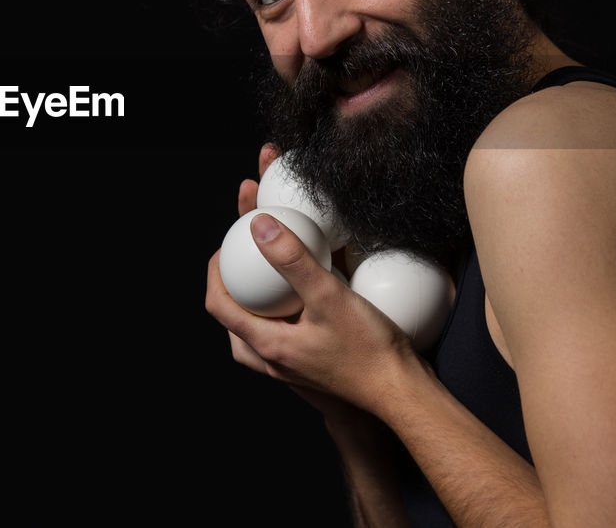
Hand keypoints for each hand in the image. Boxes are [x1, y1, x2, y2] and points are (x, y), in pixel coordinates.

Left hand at [207, 144, 415, 416]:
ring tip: (266, 275)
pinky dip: (280, 312)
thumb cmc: (368, 349)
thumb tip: (258, 224)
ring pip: (255, 331)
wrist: (401, 391)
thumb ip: (292, 260)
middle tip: (243, 256)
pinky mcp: (310, 366)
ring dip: (254, 302)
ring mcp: (290, 367)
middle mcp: (272, 361)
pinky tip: (301, 295)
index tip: (225, 245)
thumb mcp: (329, 295)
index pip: (218, 305)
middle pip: (232, 318)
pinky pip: (281, 336)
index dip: (214, 272)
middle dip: (231, 284)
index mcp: (268, 346)